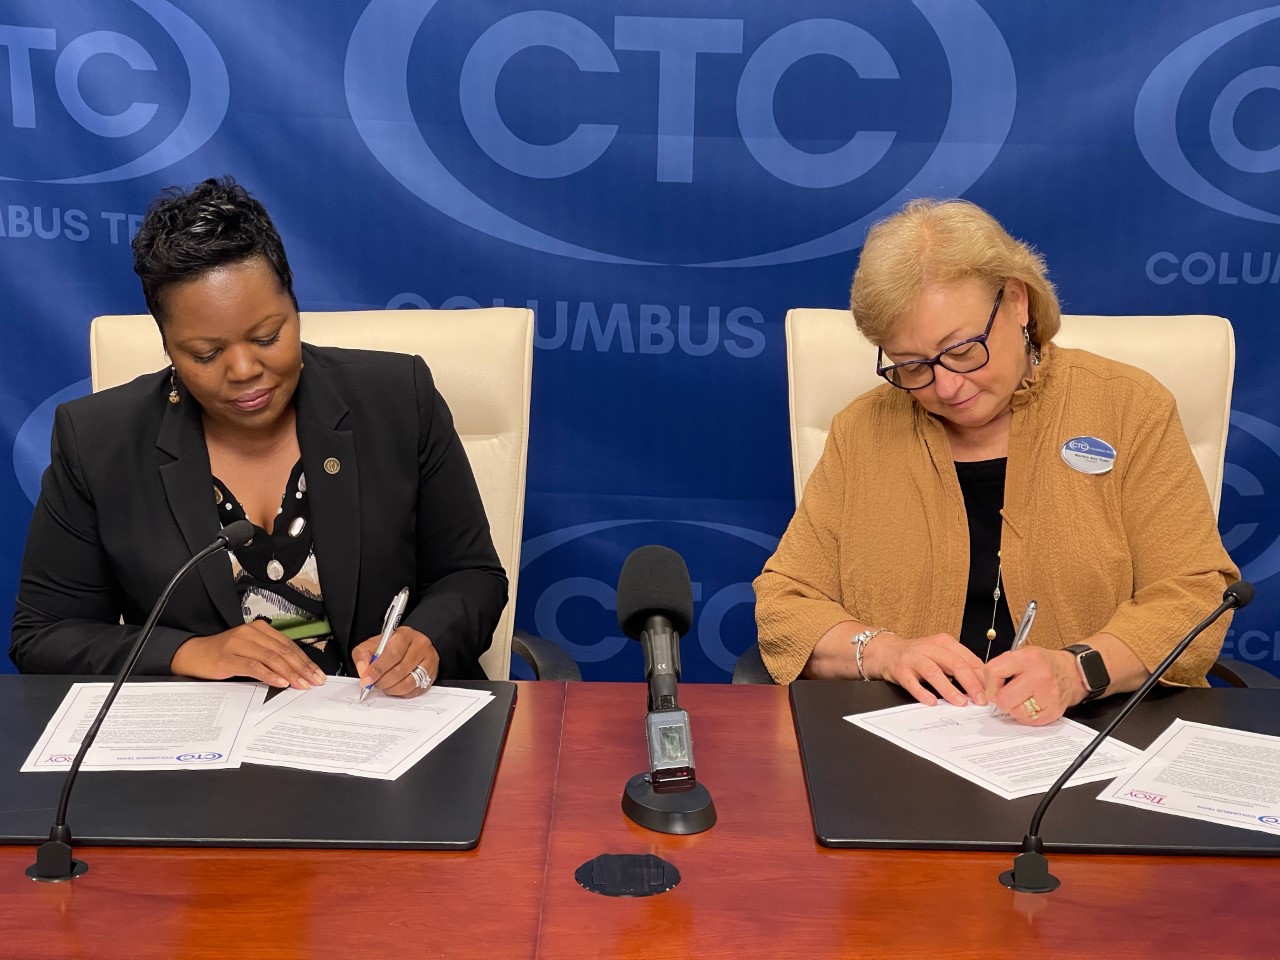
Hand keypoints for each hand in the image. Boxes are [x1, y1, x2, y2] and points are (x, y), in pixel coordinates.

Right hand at [171, 620, 326, 688]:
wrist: (192, 655)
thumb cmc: (223, 654)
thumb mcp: (249, 651)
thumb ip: (269, 656)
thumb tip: (295, 672)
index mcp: (259, 629)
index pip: (288, 645)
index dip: (305, 660)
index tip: (317, 673)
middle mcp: (251, 633)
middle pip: (283, 651)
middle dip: (302, 668)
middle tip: (315, 680)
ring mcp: (239, 644)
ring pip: (271, 658)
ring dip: (290, 673)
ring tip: (302, 684)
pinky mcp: (229, 657)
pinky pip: (254, 666)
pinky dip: (269, 675)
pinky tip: (280, 682)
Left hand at [352, 626, 439, 698]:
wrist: (410, 646)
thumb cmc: (391, 646)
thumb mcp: (373, 644)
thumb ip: (363, 655)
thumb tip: (364, 672)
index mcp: (405, 635)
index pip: (392, 654)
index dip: (378, 669)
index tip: (367, 680)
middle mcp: (421, 645)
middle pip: (401, 670)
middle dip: (383, 681)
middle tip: (375, 684)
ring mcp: (430, 660)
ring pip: (409, 682)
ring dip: (392, 689)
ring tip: (385, 686)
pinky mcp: (433, 674)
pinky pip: (415, 690)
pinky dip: (402, 693)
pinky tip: (395, 687)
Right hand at [863, 632, 990, 706]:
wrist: (887, 651)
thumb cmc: (918, 655)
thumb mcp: (941, 654)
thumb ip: (960, 664)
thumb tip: (984, 684)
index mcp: (944, 643)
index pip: (968, 659)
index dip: (982, 676)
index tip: (991, 692)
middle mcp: (930, 648)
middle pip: (955, 664)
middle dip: (970, 684)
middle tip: (980, 699)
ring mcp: (914, 658)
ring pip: (934, 672)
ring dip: (949, 689)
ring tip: (960, 702)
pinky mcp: (900, 669)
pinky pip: (912, 682)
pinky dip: (922, 692)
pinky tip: (931, 702)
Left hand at [986, 647, 1084, 724]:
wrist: (1073, 673)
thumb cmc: (1045, 664)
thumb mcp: (1023, 654)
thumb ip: (1002, 666)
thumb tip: (985, 686)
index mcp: (1028, 659)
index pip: (994, 671)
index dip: (989, 681)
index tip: (993, 684)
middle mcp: (1039, 677)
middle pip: (1003, 698)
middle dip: (1000, 699)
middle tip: (1005, 694)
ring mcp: (1048, 696)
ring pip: (1014, 712)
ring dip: (1013, 708)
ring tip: (1021, 697)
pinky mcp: (1053, 712)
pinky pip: (1027, 721)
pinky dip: (1024, 715)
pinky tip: (1030, 704)